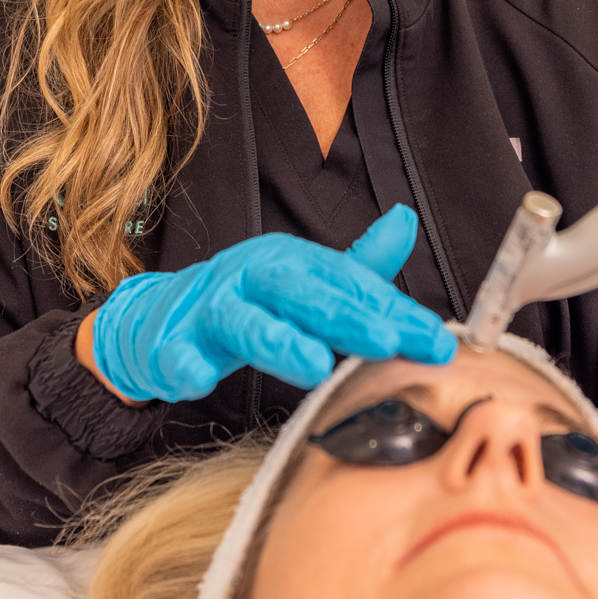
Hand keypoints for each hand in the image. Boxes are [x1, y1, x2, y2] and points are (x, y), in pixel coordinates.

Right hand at [85, 205, 455, 402]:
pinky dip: (185, 365)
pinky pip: (177, 354)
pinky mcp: (171, 342)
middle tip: (388, 342)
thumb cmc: (247, 301)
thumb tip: (408, 218)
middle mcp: (252, 277)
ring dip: (279, 342)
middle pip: (302, 293)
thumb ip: (358, 266)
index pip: (348, 285)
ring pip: (245, 322)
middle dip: (347, 318)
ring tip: (315, 366)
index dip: (394, 312)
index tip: (438, 342)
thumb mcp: (303, 281)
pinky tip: (198, 380)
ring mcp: (209, 309)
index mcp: (289, 263)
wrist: (159, 317)